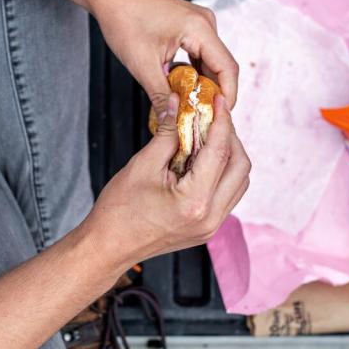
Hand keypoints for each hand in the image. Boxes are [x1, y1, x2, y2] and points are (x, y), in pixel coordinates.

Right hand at [84, 94, 250, 266]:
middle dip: (230, 138)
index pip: (220, 152)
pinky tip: (204, 160)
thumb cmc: (118, 211)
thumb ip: (167, 134)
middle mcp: (211, 217)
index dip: (221, 121)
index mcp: (195, 202)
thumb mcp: (142, 165)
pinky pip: (228, 195)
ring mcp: (211, 227)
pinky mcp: (207, 229)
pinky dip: (222, 173)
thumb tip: (179, 105)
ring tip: (209, 137)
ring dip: (229, 156)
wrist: (108, 247)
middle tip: (213, 118)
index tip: (218, 101)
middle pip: (240, 168)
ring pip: (239, 182)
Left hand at [89, 0, 238, 112]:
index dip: (227, 96)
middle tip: (201, 118)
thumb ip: (161, 95)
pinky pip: (200, 55)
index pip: (227, 68)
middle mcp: (205, 23)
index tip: (218, 118)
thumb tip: (172, 120)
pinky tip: (183, 89)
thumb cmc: (123, 18)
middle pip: (221, 66)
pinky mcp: (190, 27)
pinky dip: (194, 73)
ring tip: (191, 108)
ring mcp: (199, 23)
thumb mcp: (142, 64)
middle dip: (213, 94)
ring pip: (210, 62)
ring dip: (202, 85)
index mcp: (199, 28)